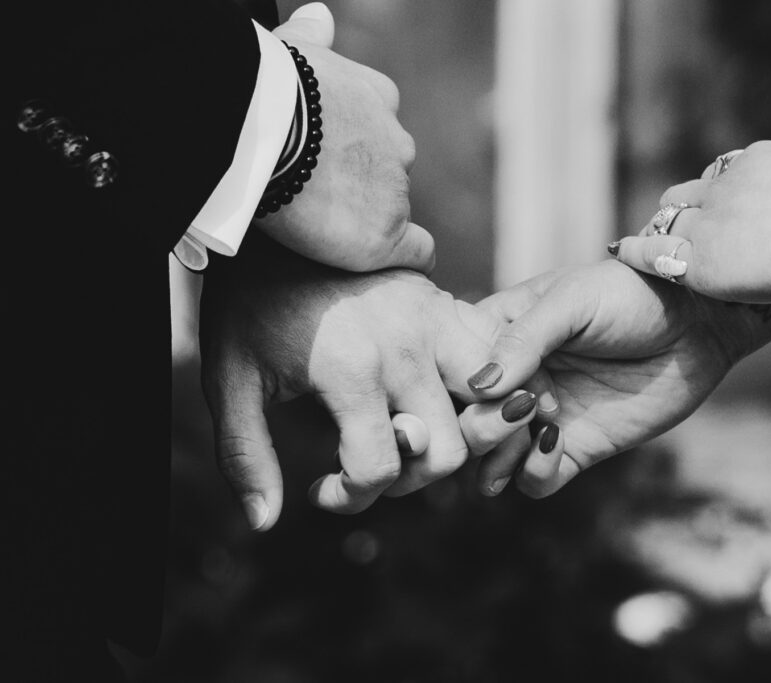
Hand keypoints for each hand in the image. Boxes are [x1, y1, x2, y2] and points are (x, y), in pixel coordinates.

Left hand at [199, 235, 536, 528]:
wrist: (282, 215)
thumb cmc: (249, 304)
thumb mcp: (231, 379)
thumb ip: (246, 455)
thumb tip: (266, 523)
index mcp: (352, 369)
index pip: (381, 469)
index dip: (351, 498)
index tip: (321, 490)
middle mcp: (406, 347)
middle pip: (448, 452)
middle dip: (410, 477)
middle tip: (370, 462)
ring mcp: (436, 321)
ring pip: (490, 409)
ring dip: (458, 434)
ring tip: (413, 431)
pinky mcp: (449, 304)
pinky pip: (492, 363)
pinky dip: (481, 393)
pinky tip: (438, 398)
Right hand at [258, 3, 433, 273]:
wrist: (262, 124)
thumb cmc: (265, 86)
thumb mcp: (293, 50)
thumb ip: (312, 39)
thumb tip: (321, 14)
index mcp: (377, 99)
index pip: (380, 131)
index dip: (358, 152)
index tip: (332, 165)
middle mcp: (397, 143)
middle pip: (390, 173)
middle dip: (365, 187)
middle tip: (319, 201)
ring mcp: (395, 190)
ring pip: (395, 211)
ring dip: (370, 222)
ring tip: (328, 233)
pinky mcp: (385, 234)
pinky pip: (417, 252)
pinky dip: (409, 260)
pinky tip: (395, 266)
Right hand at [466, 260, 757, 497]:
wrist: (699, 321)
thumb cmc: (632, 295)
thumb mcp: (573, 301)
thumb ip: (524, 340)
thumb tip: (479, 386)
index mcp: (498, 334)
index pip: (449, 371)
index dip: (460, 386)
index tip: (497, 380)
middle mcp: (513, 380)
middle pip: (464, 422)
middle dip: (480, 426)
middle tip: (523, 410)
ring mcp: (541, 417)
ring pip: (490, 459)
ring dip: (498, 457)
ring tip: (533, 432)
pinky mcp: (574, 449)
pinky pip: (534, 481)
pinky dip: (532, 474)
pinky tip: (554, 445)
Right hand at [614, 141, 770, 302]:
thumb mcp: (770, 292)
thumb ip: (734, 277)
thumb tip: (721, 266)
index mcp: (703, 268)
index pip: (649, 253)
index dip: (633, 251)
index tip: (619, 249)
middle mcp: (702, 226)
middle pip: (664, 219)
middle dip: (660, 227)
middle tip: (663, 232)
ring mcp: (722, 189)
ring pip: (686, 191)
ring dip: (686, 202)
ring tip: (700, 209)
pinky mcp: (748, 159)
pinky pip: (723, 170)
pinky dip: (724, 183)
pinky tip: (743, 188)